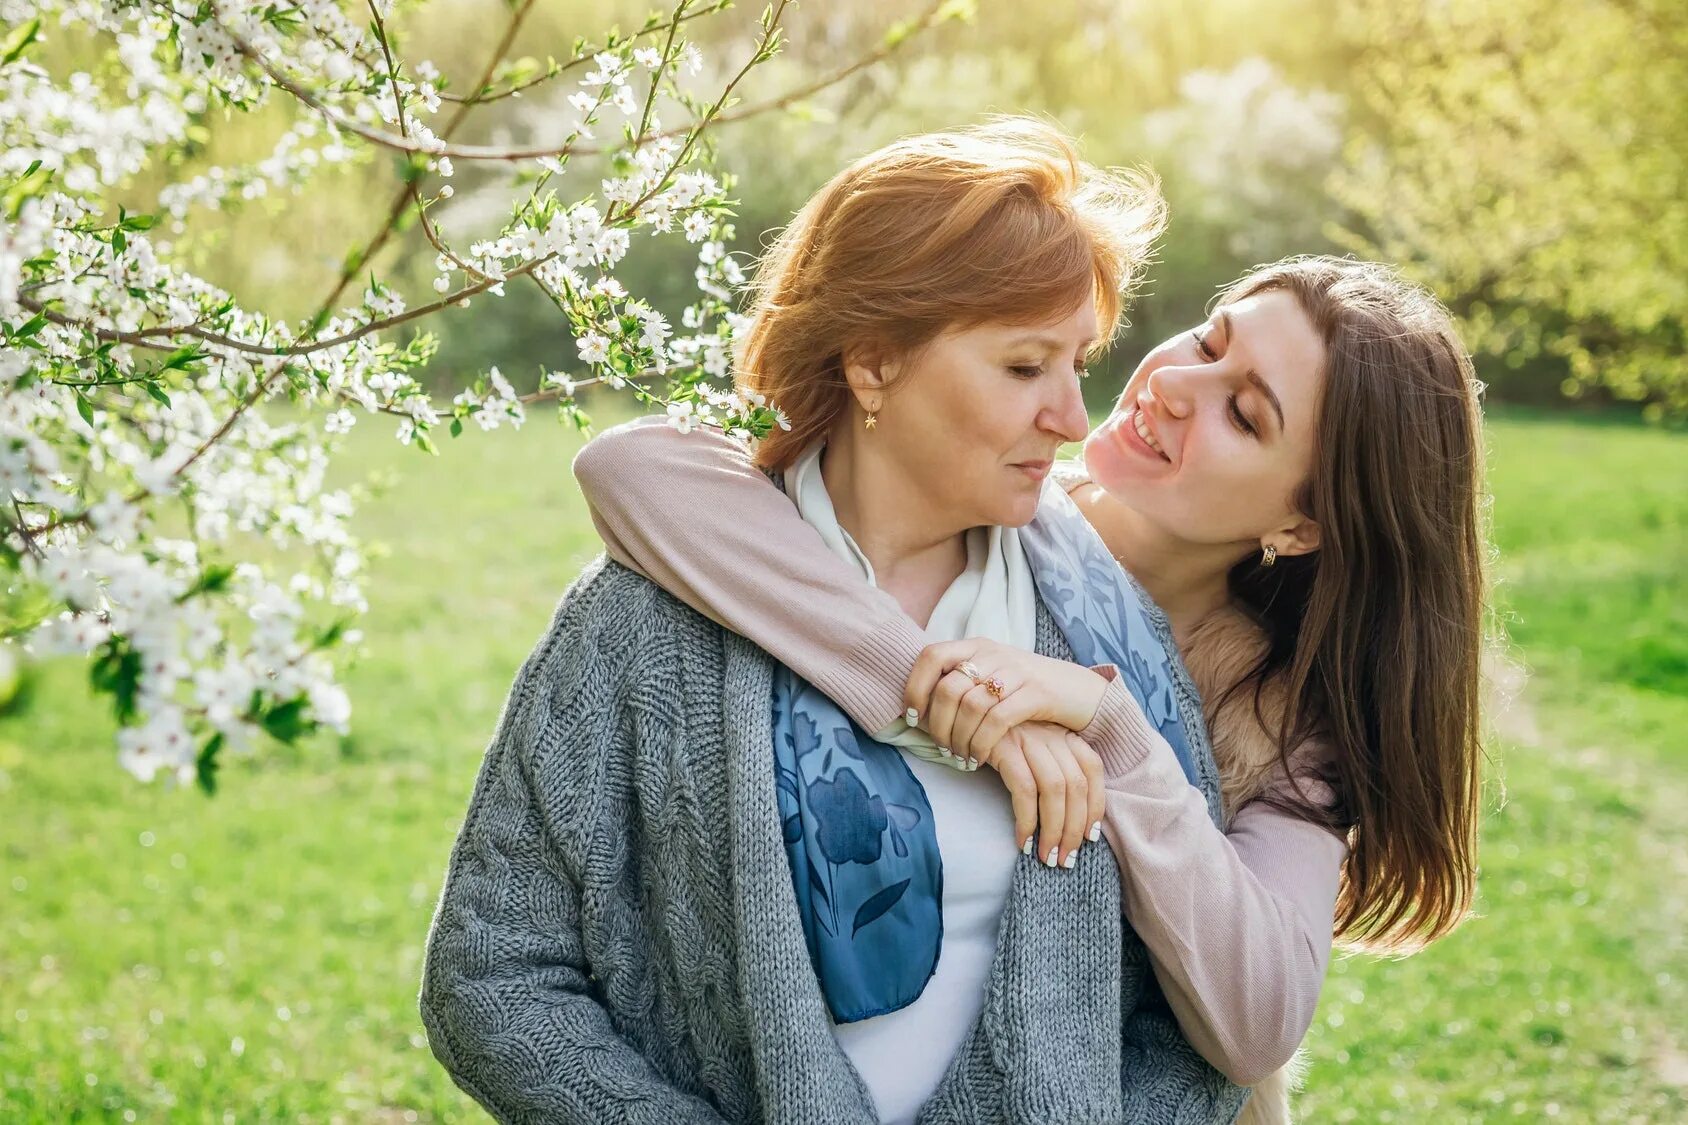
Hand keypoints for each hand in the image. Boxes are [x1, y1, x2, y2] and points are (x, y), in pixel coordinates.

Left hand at [905, 637, 1110, 766]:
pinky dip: (982, 743)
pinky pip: (996, 721)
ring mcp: (1016, 671)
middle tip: (942, 748)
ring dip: (959, 739)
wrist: (1079, 692)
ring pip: (970, 706)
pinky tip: (980, 758)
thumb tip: (919, 710)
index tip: (912, 717)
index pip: (932, 655)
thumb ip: (961, 684)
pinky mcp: (1036, 693)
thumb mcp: (992, 677)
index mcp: (977, 646)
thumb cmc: (1027, 692)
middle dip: (938, 725)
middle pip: (948, 688)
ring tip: (961, 757)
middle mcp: (993, 653)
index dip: (915, 686)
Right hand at [986, 721, 1105, 867]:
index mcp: (1062, 732)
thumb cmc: (995, 740)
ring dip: (1054, 830)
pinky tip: (1023, 841)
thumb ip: (1051, 769)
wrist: (958, 715)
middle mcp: (1050, 732)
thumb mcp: (1030, 748)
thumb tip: (1070, 818)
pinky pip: (1024, 789)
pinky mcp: (1004, 746)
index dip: (1096, 804)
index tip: (1089, 836)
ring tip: (1047, 857)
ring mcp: (1028, 738)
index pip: (1092, 769)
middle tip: (1066, 860)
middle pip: (1076, 784)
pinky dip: (1027, 820)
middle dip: (1074, 828)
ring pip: (1054, 790)